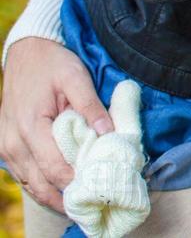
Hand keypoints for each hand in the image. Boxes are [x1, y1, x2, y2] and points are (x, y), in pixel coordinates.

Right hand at [0, 37, 114, 211]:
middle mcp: (13, 143)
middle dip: (71, 197)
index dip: (80, 183)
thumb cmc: (53, 63)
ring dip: (57, 197)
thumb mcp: (76, 77)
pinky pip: (26, 177)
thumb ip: (91, 106)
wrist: (26, 53)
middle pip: (43, 184)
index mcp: (30, 126)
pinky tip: (66, 192)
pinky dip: (44, 187)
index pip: (56, 168)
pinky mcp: (7, 149)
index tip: (105, 189)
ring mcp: (6, 148)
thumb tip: (110, 132)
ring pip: (32, 185)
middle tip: (99, 206)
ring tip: (86, 205)